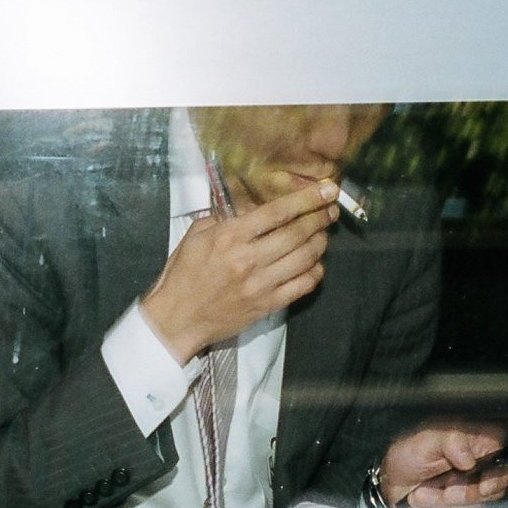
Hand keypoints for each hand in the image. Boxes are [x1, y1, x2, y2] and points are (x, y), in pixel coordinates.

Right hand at [138, 180, 339, 362]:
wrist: (178, 319)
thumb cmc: (183, 276)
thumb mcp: (195, 237)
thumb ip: (223, 219)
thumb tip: (250, 210)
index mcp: (230, 237)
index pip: (277, 212)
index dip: (307, 198)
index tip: (325, 189)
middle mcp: (249, 259)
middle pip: (297, 232)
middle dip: (320, 217)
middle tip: (330, 209)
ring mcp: (261, 284)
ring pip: (305, 257)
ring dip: (320, 242)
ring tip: (322, 234)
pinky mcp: (268, 305)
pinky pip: (303, 285)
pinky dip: (315, 271)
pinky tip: (315, 264)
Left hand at [379, 425, 507, 507]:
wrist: (390, 480)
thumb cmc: (409, 453)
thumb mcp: (426, 440)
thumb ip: (450, 442)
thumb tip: (469, 458)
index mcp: (479, 443)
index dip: (500, 476)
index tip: (484, 487)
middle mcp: (482, 466)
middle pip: (495, 488)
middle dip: (466, 494)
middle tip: (445, 491)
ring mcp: (473, 488)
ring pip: (476, 504)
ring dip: (445, 502)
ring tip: (422, 491)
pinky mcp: (461, 506)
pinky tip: (422, 498)